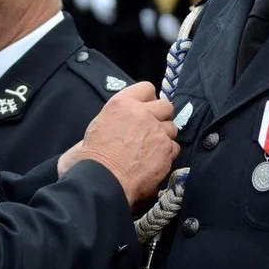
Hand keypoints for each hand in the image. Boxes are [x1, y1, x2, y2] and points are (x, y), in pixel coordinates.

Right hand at [66, 82, 178, 205]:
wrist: (103, 180)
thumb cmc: (94, 156)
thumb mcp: (100, 125)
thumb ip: (119, 116)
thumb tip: (129, 119)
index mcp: (123, 104)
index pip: (147, 88)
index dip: (149, 99)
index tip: (147, 108)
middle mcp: (143, 113)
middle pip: (166, 106)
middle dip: (162, 116)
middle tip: (153, 128)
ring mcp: (157, 131)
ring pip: (172, 128)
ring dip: (164, 136)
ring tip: (152, 148)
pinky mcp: (166, 149)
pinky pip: (174, 147)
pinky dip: (167, 154)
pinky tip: (154, 161)